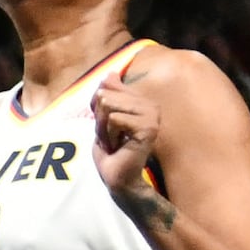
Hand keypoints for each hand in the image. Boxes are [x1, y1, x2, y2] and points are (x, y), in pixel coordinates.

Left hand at [90, 71, 170, 217]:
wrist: (118, 176)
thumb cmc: (111, 150)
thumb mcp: (103, 118)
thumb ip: (107, 95)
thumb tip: (111, 73)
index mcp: (142, 101)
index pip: (106, 86)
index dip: (97, 108)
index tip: (109, 127)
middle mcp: (151, 105)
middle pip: (105, 95)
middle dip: (99, 119)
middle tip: (112, 137)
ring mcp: (152, 116)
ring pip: (108, 105)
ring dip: (103, 128)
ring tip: (115, 142)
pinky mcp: (149, 128)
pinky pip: (114, 119)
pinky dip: (109, 135)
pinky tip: (120, 146)